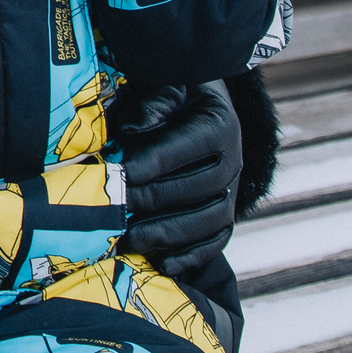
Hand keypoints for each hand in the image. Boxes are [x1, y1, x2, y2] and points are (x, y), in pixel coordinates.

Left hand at [116, 81, 242, 278]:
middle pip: (200, 187)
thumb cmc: (168, 94)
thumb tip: (131, 132)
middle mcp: (233, 158)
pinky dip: (194, 255)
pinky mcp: (224, 212)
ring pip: (210, 218)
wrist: (192, 105)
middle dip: (155, 200)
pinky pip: (217, 239)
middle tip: (119, 210)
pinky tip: (166, 266)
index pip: (187, 145)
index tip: (122, 173)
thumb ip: (150, 104)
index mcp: (219, 122)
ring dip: (171, 233)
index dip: (155, 161)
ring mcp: (232, 188)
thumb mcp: (162, 86)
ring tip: (133, 240)